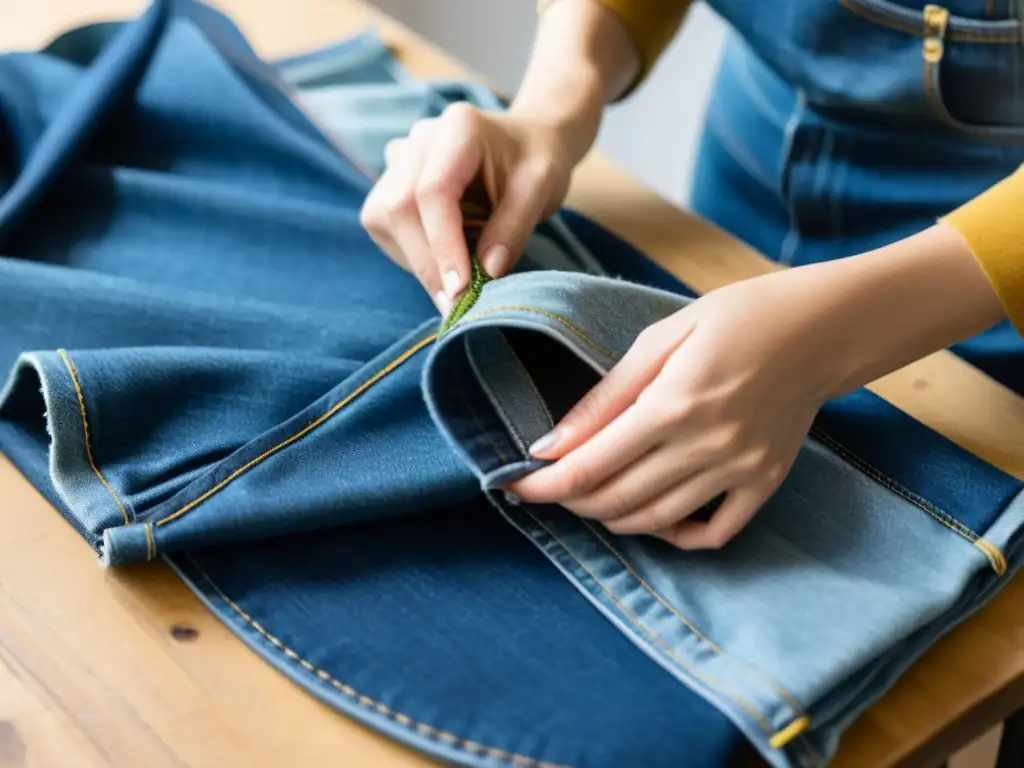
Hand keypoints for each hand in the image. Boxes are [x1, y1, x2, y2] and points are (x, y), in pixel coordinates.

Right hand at [360, 102, 574, 313]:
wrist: (525, 142)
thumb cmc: (535, 162)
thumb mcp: (541, 189)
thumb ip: (513, 228)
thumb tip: (486, 274)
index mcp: (458, 128)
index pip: (433, 192)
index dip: (442, 245)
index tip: (461, 289)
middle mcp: (419, 140)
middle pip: (399, 207)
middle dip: (426, 263)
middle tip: (455, 306)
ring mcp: (398, 160)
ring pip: (383, 218)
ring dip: (416, 260)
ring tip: (458, 278)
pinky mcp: (389, 184)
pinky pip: (384, 226)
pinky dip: (412, 253)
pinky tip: (445, 257)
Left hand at [509, 271, 843, 549]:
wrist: (823, 327)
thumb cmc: (737, 318)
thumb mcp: (663, 338)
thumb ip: (605, 397)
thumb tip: (551, 444)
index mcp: (674, 404)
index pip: (590, 465)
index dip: (543, 483)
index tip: (511, 484)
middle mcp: (706, 446)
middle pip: (617, 499)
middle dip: (570, 500)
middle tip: (548, 486)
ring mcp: (740, 471)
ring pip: (657, 520)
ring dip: (611, 516)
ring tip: (590, 496)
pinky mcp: (765, 483)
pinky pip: (714, 533)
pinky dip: (675, 535)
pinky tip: (654, 516)